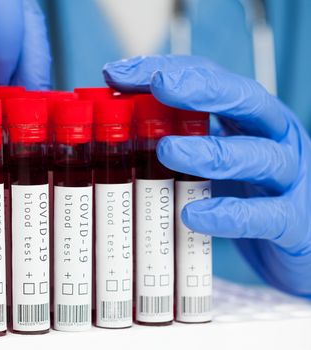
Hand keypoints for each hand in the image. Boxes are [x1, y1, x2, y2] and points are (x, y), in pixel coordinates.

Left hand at [104, 55, 310, 296]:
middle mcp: (273, 136)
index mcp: (249, 117)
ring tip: (167, 150)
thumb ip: (181, 138)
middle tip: (160, 85)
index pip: (210, 79)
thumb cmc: (248, 193)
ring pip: (256, 155)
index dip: (167, 71)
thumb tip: (118, 126)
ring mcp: (288, 176)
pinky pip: (263, 215)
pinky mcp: (292, 220)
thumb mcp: (216, 157)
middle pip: (244, 99)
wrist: (301, 239)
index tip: (118, 73)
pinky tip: (192, 214)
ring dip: (209, 151)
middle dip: (201, 89)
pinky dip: (228, 215)